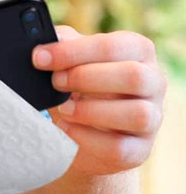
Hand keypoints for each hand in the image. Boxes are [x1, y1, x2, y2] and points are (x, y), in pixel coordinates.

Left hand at [33, 26, 165, 176]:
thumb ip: (62, 44)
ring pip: (138, 114)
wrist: (85, 123)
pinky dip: (87, 138)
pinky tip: (66, 127)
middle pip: (133, 76)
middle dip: (86, 78)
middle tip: (55, 82)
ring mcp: (153, 118)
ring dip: (91, 111)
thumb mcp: (72, 55)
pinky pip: (120, 148)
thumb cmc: (80, 78)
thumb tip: (45, 43)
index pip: (113, 46)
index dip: (73, 52)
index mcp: (138, 50)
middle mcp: (154, 82)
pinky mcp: (140, 149)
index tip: (40, 58)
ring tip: (62, 107)